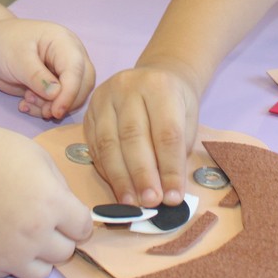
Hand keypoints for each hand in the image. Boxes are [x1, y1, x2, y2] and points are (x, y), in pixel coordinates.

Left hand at [0, 19, 94, 119]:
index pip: (76, 69)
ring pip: (73, 96)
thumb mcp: (16, 59)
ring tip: (26, 101)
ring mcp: (65, 71)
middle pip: (83, 84)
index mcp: (63, 41)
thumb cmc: (3, 45)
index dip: (70, 92)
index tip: (56, 111)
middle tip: (41, 110)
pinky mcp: (57, 85)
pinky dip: (44, 109)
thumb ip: (36, 76)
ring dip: (51, 107)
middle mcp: (70, 55)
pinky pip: (60, 102)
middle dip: (63, 102)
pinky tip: (25, 104)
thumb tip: (56, 94)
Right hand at [0, 121, 92, 277]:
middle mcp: (33, 234)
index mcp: (51, 203)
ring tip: (20, 231)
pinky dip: (8, 258)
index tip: (65, 213)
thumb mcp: (37, 156)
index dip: (76, 218)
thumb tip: (69, 213)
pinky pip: (9, 272)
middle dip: (58, 236)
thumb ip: (59, 188)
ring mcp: (7, 254)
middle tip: (38, 218)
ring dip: (37, 254)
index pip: (84, 229)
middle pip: (65, 252)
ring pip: (41, 272)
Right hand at [82, 66, 198, 208]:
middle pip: (133, 137)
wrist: (154, 76)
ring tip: (133, 202)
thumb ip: (177, 151)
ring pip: (109, 142)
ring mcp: (104, 97)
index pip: (166, 133)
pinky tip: (118, 188)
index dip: (170, 168)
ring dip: (120, 178)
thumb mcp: (188, 119)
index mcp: (159, 86)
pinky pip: (95, 145)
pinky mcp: (89, 111)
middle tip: (151, 202)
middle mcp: (128, 87)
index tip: (174, 197)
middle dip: (142, 175)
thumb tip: (168, 192)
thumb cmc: (175, 103)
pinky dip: (106, 170)